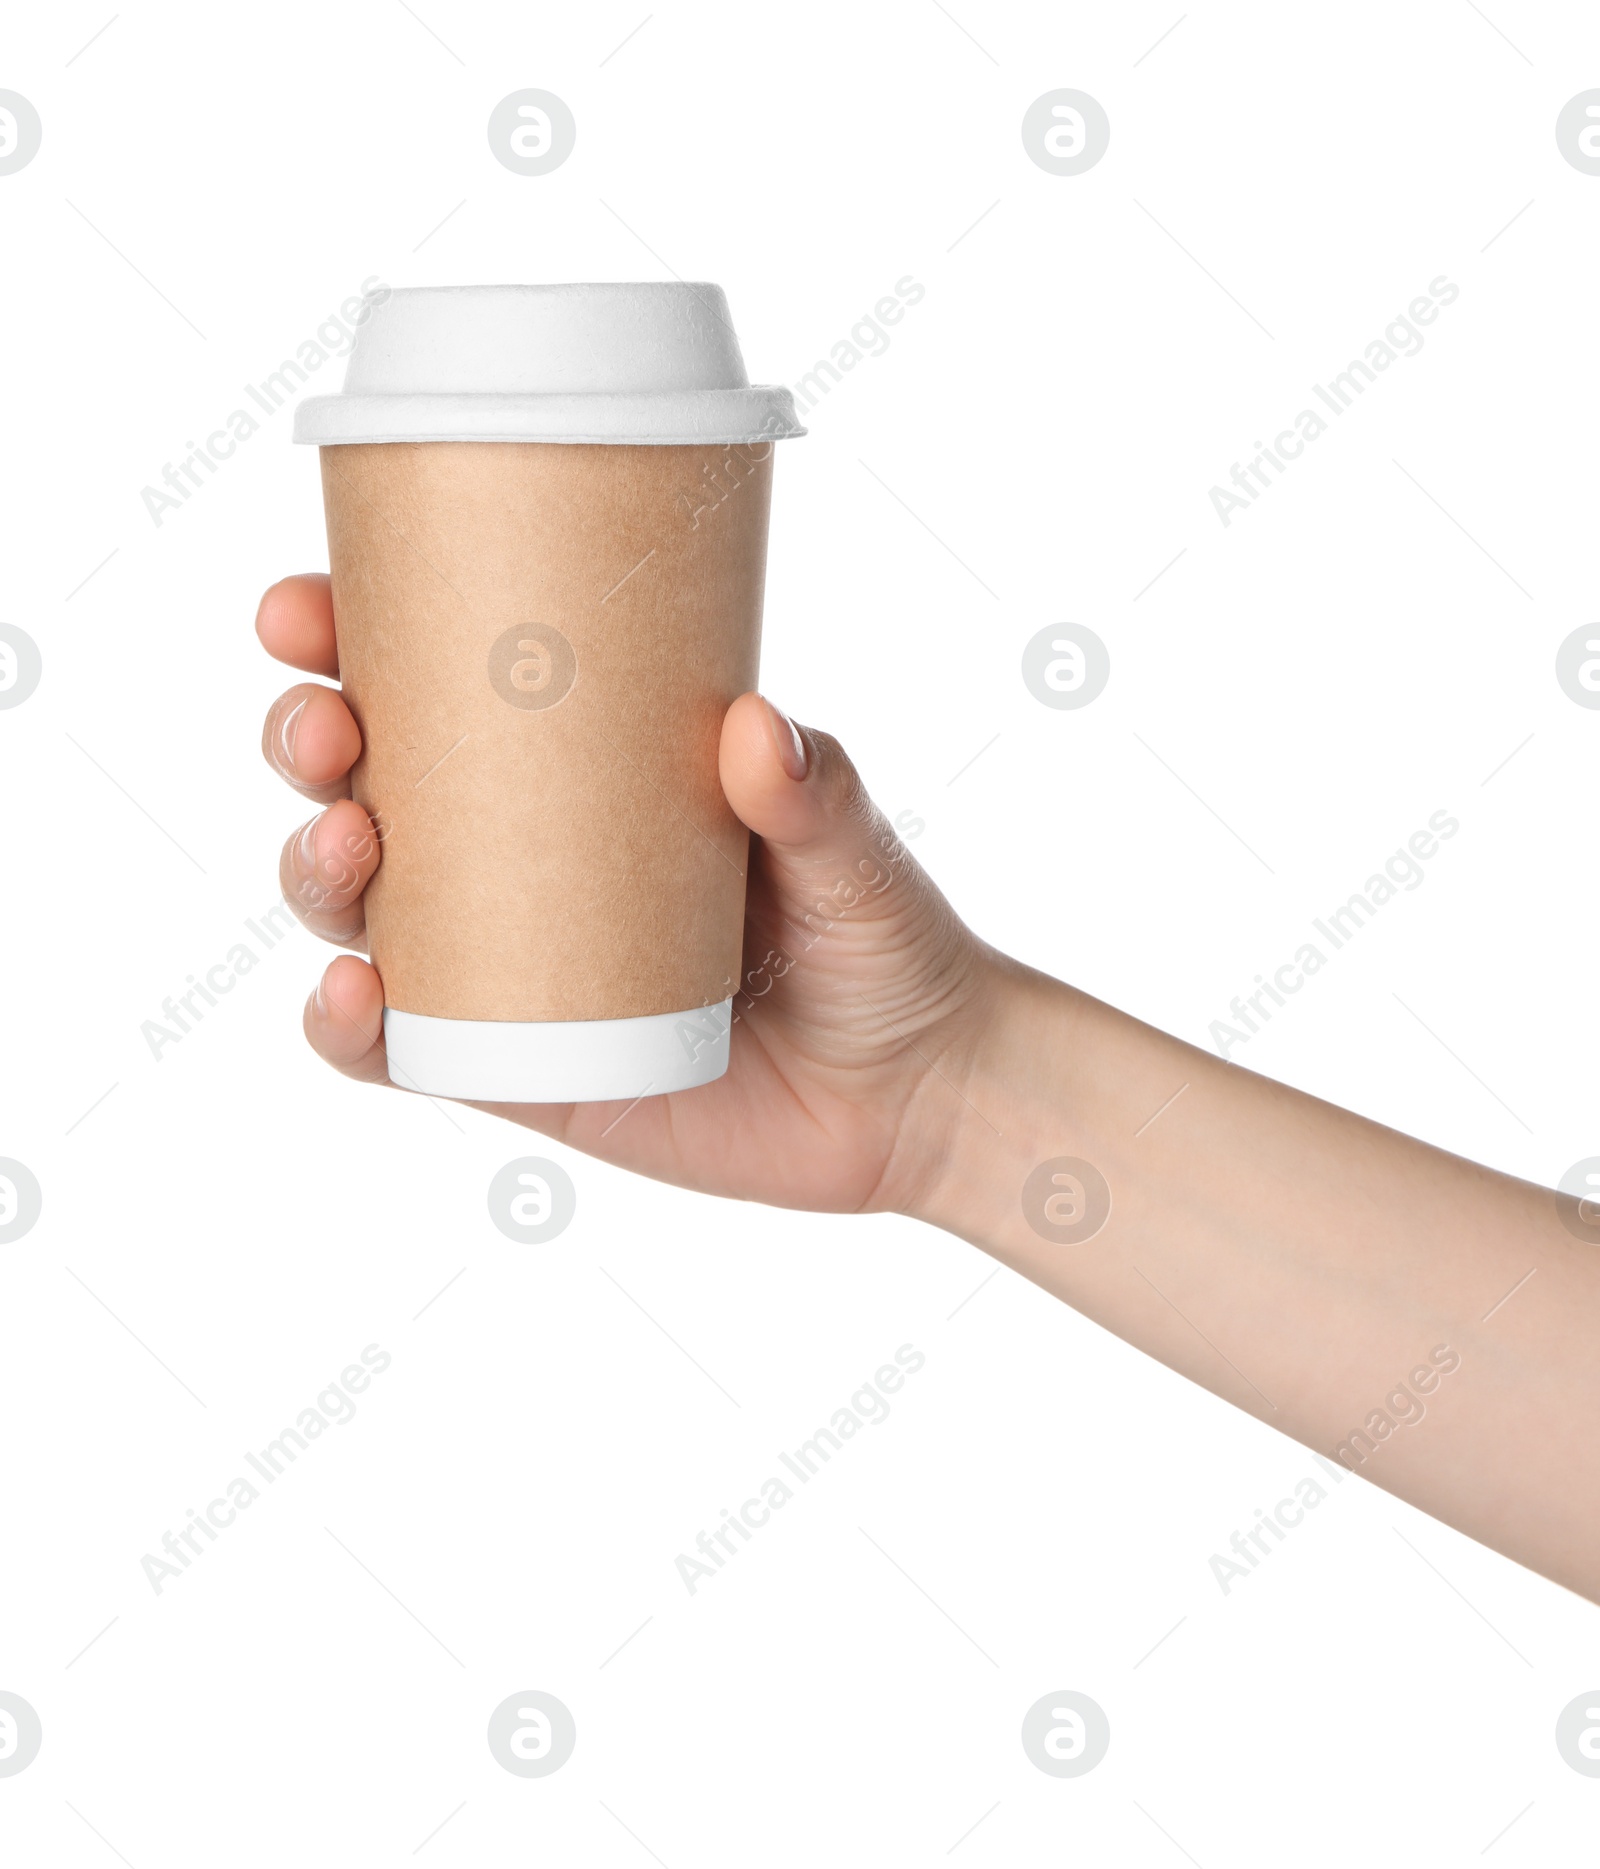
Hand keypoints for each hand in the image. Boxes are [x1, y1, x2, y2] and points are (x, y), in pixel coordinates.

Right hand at [257, 573, 998, 1214]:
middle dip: (311, 742)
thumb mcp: (857, 851)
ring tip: (350, 849)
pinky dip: (347, 1027)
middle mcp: (524, 860)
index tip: (306, 612)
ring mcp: (511, 964)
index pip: (444, 687)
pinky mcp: (516, 1070)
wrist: (914, 1096)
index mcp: (587, 771)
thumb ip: (818, 795)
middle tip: (330, 731)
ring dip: (315, 870)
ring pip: (362, 909)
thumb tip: (755, 728)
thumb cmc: (883, 942)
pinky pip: (398, 1050)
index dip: (348, 641)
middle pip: (369, 785)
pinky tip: (351, 994)